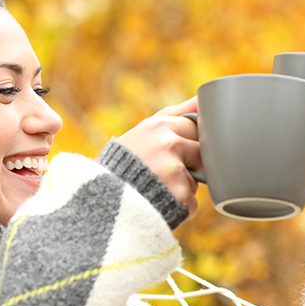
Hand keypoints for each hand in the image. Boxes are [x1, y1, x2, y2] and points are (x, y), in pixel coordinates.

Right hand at [116, 97, 201, 218]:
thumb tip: (202, 99)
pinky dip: (180, 206)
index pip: (196, 127)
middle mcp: (167, 144)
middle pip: (201, 153)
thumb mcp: (146, 131)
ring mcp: (174, 170)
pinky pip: (192, 202)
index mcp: (159, 125)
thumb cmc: (126, 164)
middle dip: (190, 164)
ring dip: (183, 187)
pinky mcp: (178, 196)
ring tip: (156, 188)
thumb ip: (175, 114)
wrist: (103, 202)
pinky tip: (159, 203)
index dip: (186, 143)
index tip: (169, 153)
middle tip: (161, 171)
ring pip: (197, 179)